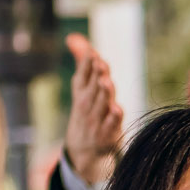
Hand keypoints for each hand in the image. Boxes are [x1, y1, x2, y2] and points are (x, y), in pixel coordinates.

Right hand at [64, 32, 125, 189]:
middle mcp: (87, 104)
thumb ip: (82, 61)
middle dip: (96, 75)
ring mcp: (96, 119)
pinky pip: (111, 124)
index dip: (88, 64)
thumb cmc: (86, 112)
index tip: (93, 54)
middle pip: (92, 87)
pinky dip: (113, 118)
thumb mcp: (82, 87)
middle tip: (100, 64)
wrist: (83, 151)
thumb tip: (73, 37)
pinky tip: (116, 109)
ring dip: (103, 93)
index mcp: (81, 91)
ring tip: (106, 82)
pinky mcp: (108, 134)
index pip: (83, 74)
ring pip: (101, 104)